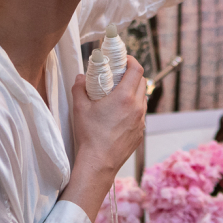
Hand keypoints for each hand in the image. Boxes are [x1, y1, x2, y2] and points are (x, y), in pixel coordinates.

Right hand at [69, 57, 146, 183]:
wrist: (99, 162)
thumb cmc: (90, 135)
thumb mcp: (79, 108)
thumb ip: (79, 88)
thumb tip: (80, 77)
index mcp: (125, 97)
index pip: (137, 70)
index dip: (131, 60)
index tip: (123, 60)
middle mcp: (137, 107)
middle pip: (142, 82)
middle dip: (132, 75)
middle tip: (118, 75)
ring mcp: (141, 121)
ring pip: (143, 98)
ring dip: (133, 92)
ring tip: (118, 94)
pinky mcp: (140, 132)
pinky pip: (140, 114)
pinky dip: (133, 108)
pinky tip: (119, 113)